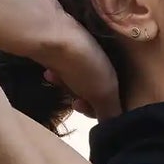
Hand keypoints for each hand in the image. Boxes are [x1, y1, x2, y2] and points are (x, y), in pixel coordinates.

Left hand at [33, 4, 122, 121]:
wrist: (51, 34)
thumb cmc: (83, 65)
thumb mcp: (104, 92)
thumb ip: (110, 113)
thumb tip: (112, 129)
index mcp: (115, 70)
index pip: (110, 98)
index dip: (97, 108)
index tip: (82, 107)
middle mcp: (101, 62)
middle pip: (93, 90)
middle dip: (81, 96)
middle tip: (71, 98)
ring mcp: (81, 55)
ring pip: (76, 81)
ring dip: (67, 86)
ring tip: (56, 81)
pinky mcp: (63, 48)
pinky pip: (62, 68)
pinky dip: (56, 74)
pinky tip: (48, 73)